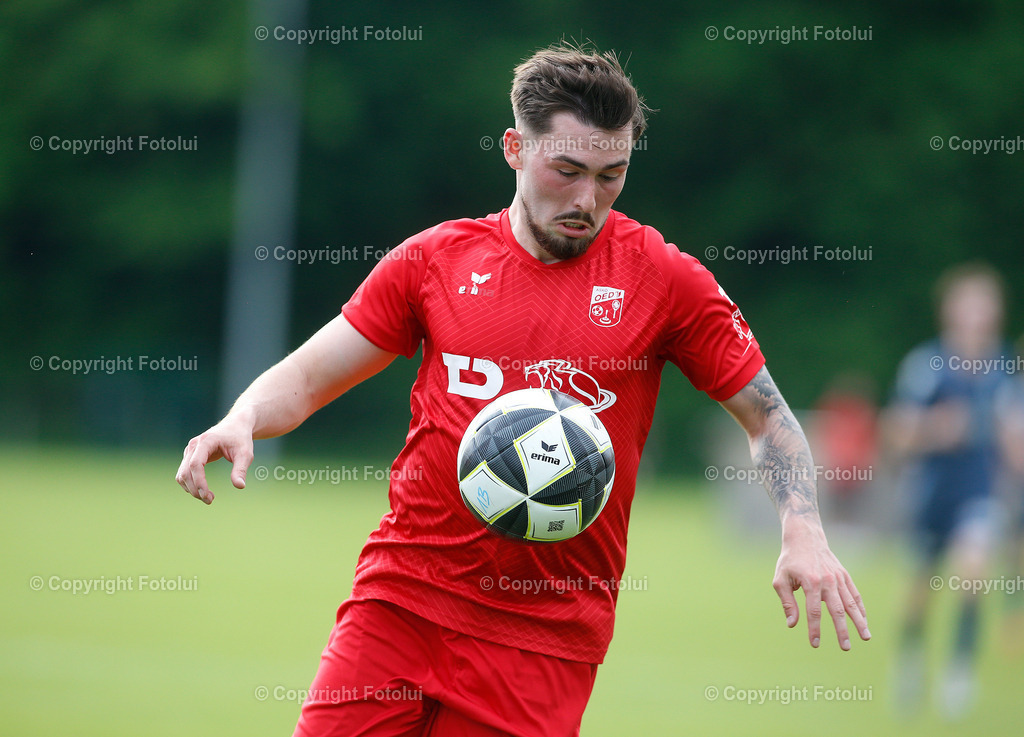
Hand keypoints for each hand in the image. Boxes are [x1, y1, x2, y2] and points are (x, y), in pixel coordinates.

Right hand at [175, 414, 254, 503]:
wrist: (235, 426)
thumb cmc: (241, 439)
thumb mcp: (245, 453)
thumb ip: (241, 469)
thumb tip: (240, 486)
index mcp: (206, 441)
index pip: (196, 464)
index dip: (199, 482)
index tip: (207, 496)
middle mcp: (194, 445)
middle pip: (186, 471)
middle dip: (195, 489)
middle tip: (210, 500)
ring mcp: (189, 450)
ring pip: (182, 474)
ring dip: (191, 489)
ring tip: (209, 498)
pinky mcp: (189, 456)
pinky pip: (184, 473)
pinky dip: (190, 484)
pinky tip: (203, 490)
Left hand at [772, 520, 869, 649]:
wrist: (805, 537)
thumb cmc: (790, 560)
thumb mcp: (781, 579)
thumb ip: (787, 602)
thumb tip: (792, 624)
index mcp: (811, 582)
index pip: (814, 611)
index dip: (814, 629)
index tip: (814, 643)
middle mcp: (828, 581)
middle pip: (837, 610)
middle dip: (842, 630)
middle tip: (845, 647)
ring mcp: (839, 578)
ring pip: (851, 603)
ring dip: (859, 621)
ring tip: (865, 638)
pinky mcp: (845, 576)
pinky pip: (855, 595)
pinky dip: (860, 608)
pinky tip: (864, 621)